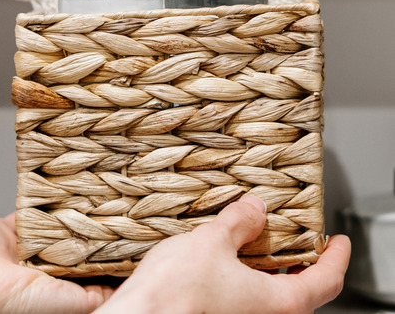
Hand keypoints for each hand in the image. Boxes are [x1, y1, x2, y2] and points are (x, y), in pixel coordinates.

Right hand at [94, 195, 350, 313]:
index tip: (338, 241)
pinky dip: (246, 283)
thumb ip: (238, 223)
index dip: (336, 256)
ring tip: (255, 246)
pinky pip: (246, 304)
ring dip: (269, 273)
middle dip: (300, 264)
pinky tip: (226, 266)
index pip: (327, 280)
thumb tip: (254, 209)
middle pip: (301, 294)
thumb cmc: (175, 292)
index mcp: (280, 304)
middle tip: (296, 240)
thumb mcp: (211, 242)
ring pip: (271, 300)